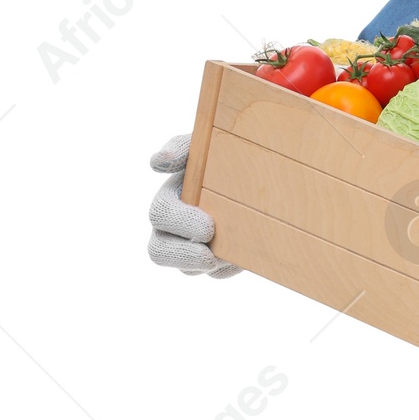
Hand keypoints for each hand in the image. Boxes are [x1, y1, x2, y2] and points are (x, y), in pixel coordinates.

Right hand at [147, 134, 240, 276]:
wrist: (261, 176)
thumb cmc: (224, 157)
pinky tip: (245, 257)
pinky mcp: (216, 261)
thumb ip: (181, 147)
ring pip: (190, 269)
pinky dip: (231, 267)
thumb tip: (157, 161)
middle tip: (209, 257)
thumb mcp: (205, 146)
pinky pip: (218, 273)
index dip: (180, 223)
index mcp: (169, 199)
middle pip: (159, 252)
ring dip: (209, 264)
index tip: (208, 227)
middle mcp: (172, 228)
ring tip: (231, 255)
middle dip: (183, 255)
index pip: (160, 215)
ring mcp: (192, 248)